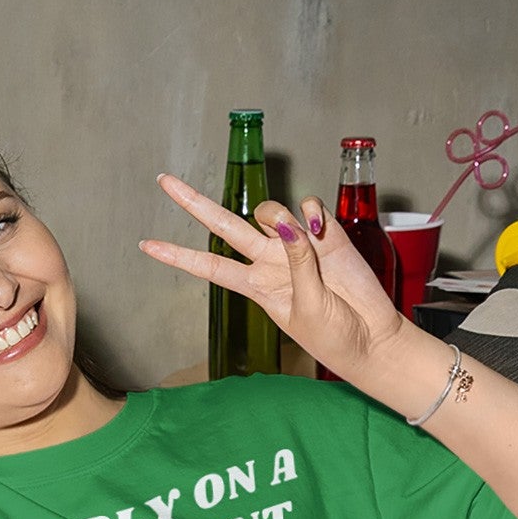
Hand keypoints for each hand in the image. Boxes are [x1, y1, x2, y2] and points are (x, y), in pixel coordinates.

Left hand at [141, 180, 404, 388]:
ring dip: (279, 216)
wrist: (371, 336)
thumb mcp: (305, 308)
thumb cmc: (333, 335)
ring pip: (269, 211)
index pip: (208, 266)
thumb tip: (289, 225)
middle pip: (224, 225)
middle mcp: (268, 260)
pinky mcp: (324, 232)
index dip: (178, 256)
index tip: (146, 245)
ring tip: (305, 238)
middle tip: (164, 182)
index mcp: (255, 286)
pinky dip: (311, 213)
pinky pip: (308, 207)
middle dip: (193, 203)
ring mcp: (295, 244)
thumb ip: (295, 264)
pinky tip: (320, 230)